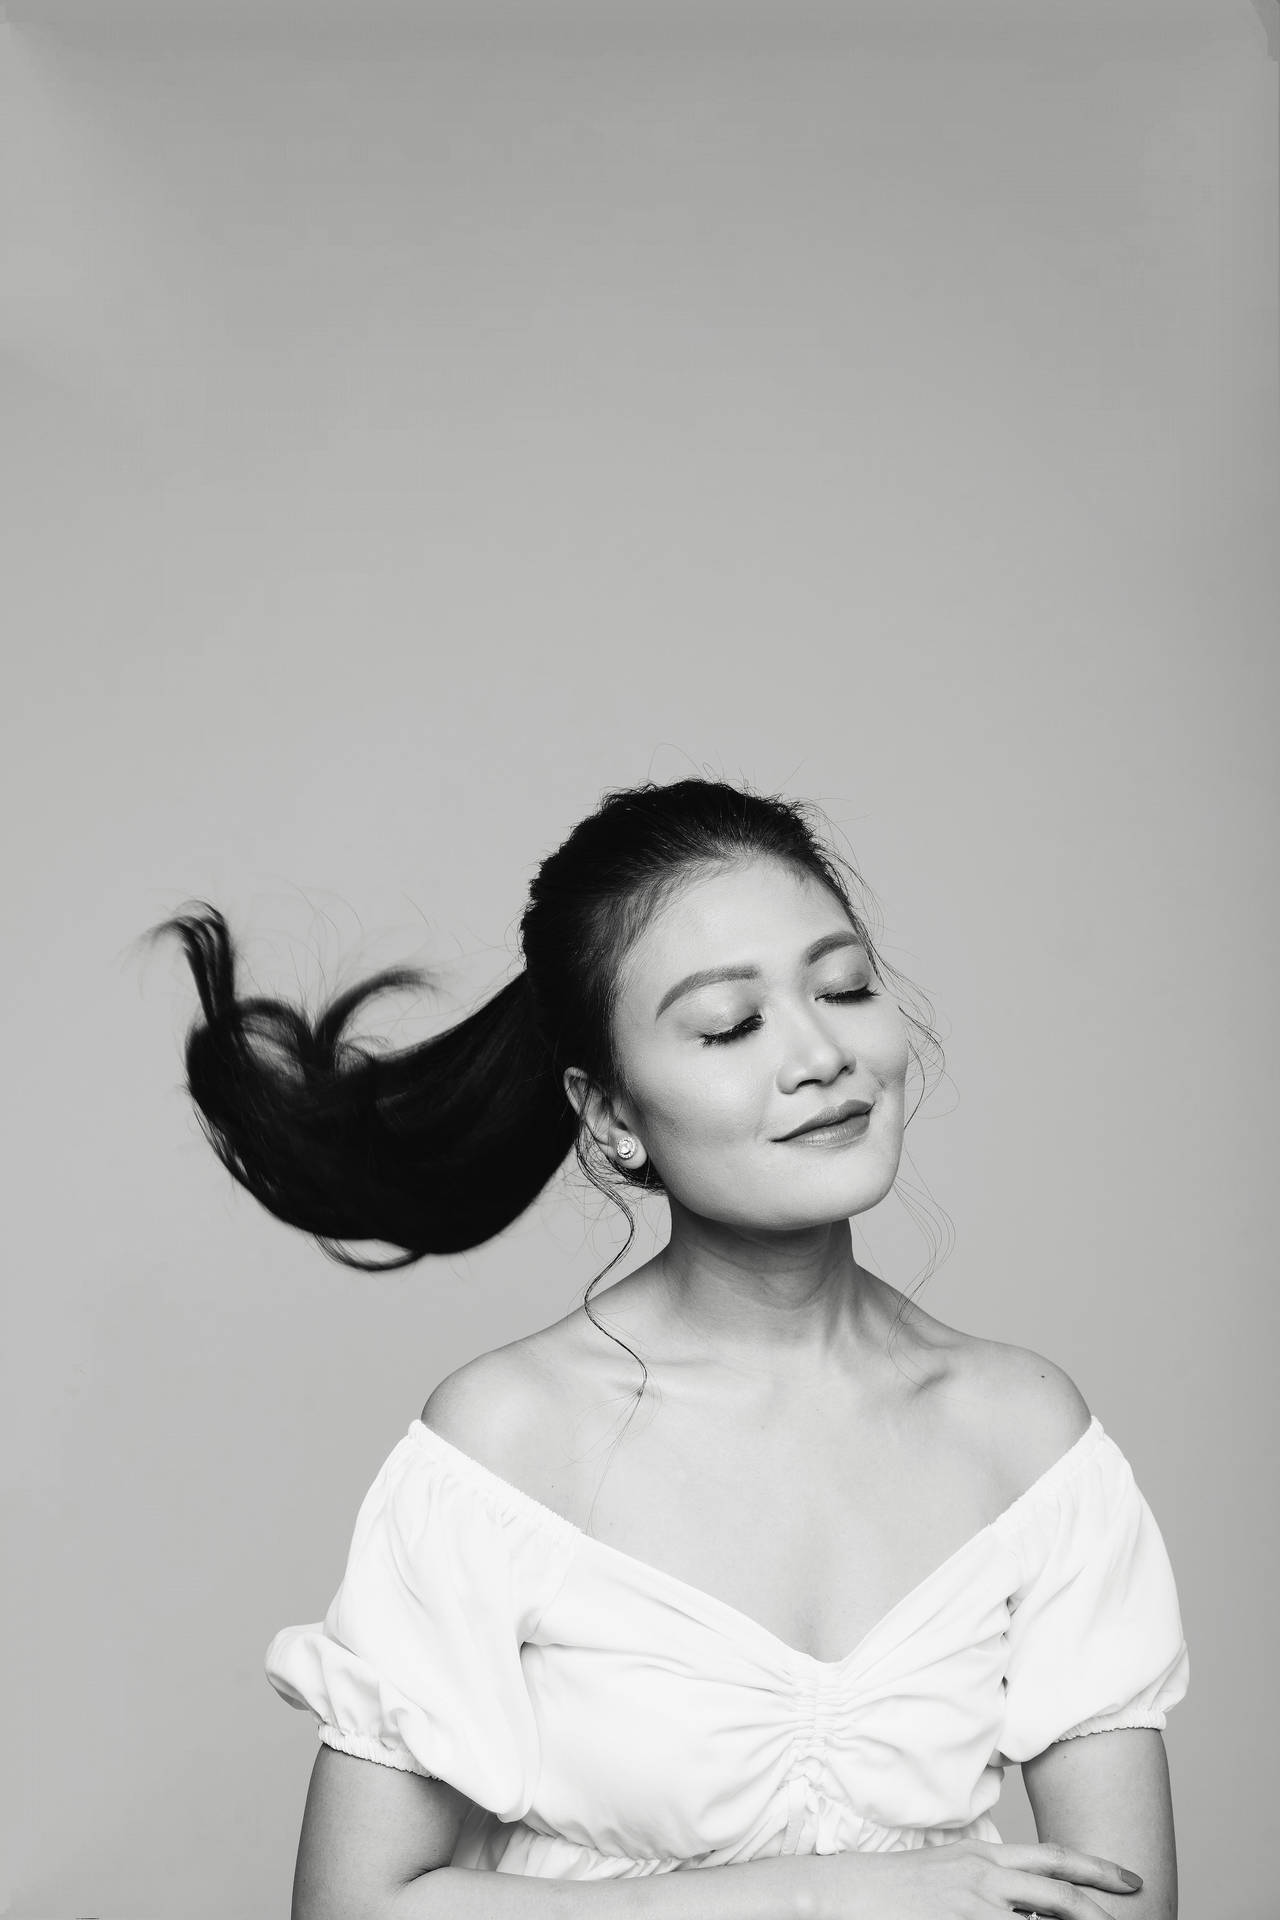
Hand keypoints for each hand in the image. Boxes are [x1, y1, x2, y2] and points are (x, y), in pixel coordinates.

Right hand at [804, 1838, 1143, 1916]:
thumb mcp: (949, 1872)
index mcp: (984, 1855)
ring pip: (1042, 1919)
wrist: (846, 1893)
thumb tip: (1023, 1903)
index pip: (1054, 1858)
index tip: (1128, 1881)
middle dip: (1102, 1909)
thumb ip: (988, 1882)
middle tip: (1133, 1917)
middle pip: (1059, 1891)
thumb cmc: (896, 1887)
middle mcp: (984, 1875)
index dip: (1097, 1869)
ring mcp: (971, 1905)